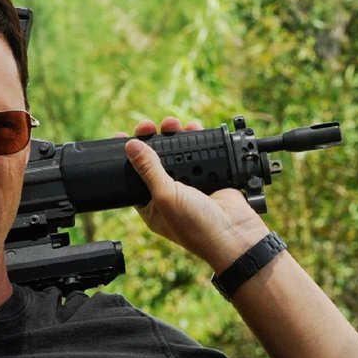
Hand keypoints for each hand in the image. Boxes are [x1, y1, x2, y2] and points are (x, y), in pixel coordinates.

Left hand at [123, 117, 269, 270]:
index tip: (123, 136)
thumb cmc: (196, 226)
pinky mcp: (210, 178)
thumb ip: (148, 169)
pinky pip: (201, 154)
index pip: (134, 177)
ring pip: (179, 154)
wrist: (234, 234)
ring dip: (175, 136)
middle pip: (156, 161)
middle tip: (149, 126)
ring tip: (172, 124)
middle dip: (152, 141)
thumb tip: (131, 146)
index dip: (128, 157)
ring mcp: (191, 185)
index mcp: (153, 205)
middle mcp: (170, 195)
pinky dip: (198, 140)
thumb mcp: (165, 196)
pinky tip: (193, 128)